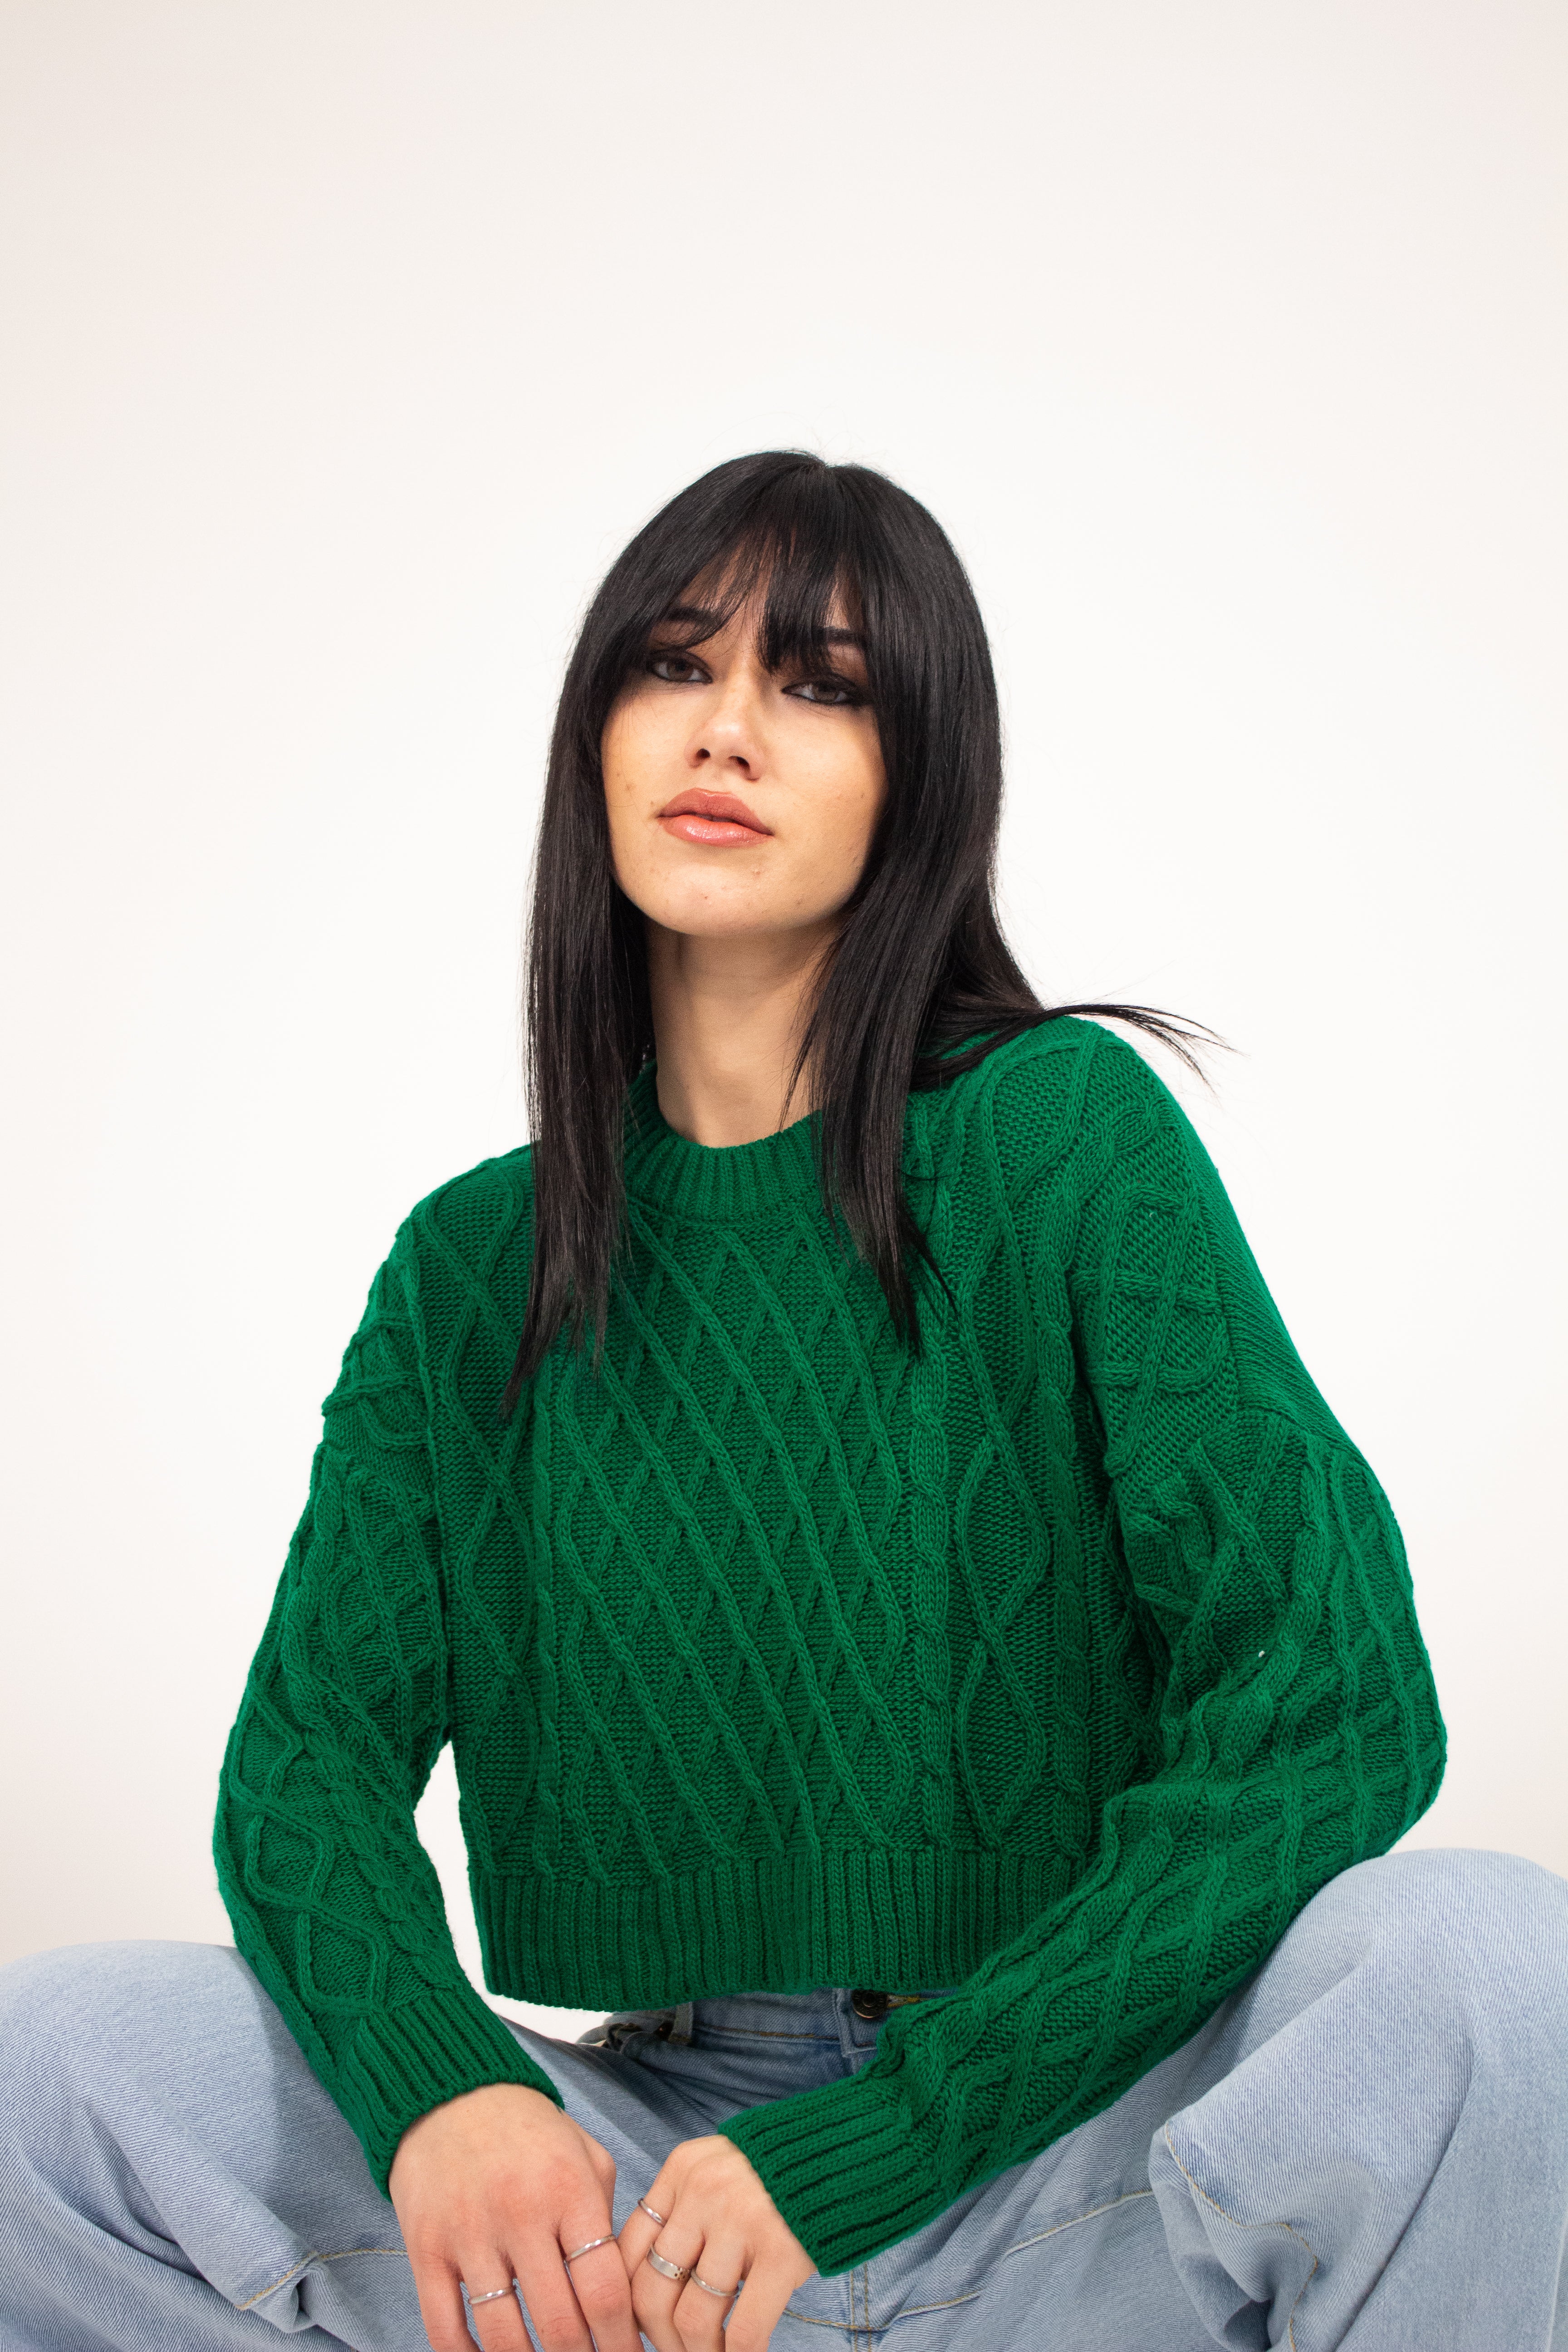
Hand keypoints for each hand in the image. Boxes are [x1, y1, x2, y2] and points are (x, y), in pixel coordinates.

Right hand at [389, 2081, 640, 2351]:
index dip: (621, 2341)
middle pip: (560, 2326)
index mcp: (571, 2191)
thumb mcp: (586, 2154)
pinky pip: (444, 2328)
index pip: (606, 2290)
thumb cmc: (530, 2130)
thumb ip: (608, 2217)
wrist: (451, 2091)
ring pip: (503, 2338)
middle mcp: (522, 2214)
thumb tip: (624, 2290)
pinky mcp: (426, 2248)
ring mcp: (470, 2234)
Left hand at [618, 2134, 815, 2351]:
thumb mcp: (715, 2172)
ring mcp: (741, 2221)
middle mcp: (703, 2192)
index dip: (627, 2303)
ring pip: (693, 2317)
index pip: (628, 2250)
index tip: (639, 2328)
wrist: (841, 2149)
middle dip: (658, 2340)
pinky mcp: (780, 2252)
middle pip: (652, 2290)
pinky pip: (743, 2329)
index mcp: (680, 2171)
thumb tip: (648, 2293)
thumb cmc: (773, 2173)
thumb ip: (682, 2215)